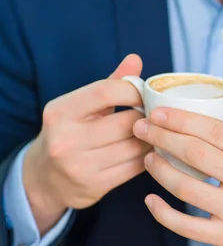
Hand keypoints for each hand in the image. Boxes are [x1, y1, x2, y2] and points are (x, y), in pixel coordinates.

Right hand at [24, 54, 149, 234]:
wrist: (43, 178)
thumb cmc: (69, 133)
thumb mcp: (81, 106)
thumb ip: (110, 83)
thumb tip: (135, 59)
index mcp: (60, 112)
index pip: (106, 91)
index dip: (133, 91)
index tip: (145, 94)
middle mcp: (66, 139)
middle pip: (125, 122)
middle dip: (145, 117)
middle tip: (155, 116)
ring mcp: (79, 166)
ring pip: (134, 147)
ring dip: (151, 138)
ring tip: (155, 132)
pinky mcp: (94, 186)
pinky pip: (134, 168)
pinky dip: (147, 157)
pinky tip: (149, 151)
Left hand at [133, 108, 222, 245]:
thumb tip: (215, 122)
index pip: (216, 131)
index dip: (182, 119)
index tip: (159, 112)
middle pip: (197, 153)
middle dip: (162, 137)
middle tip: (142, 128)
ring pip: (187, 187)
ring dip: (160, 170)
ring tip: (147, 158)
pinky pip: (188, 226)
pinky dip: (164, 213)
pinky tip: (151, 200)